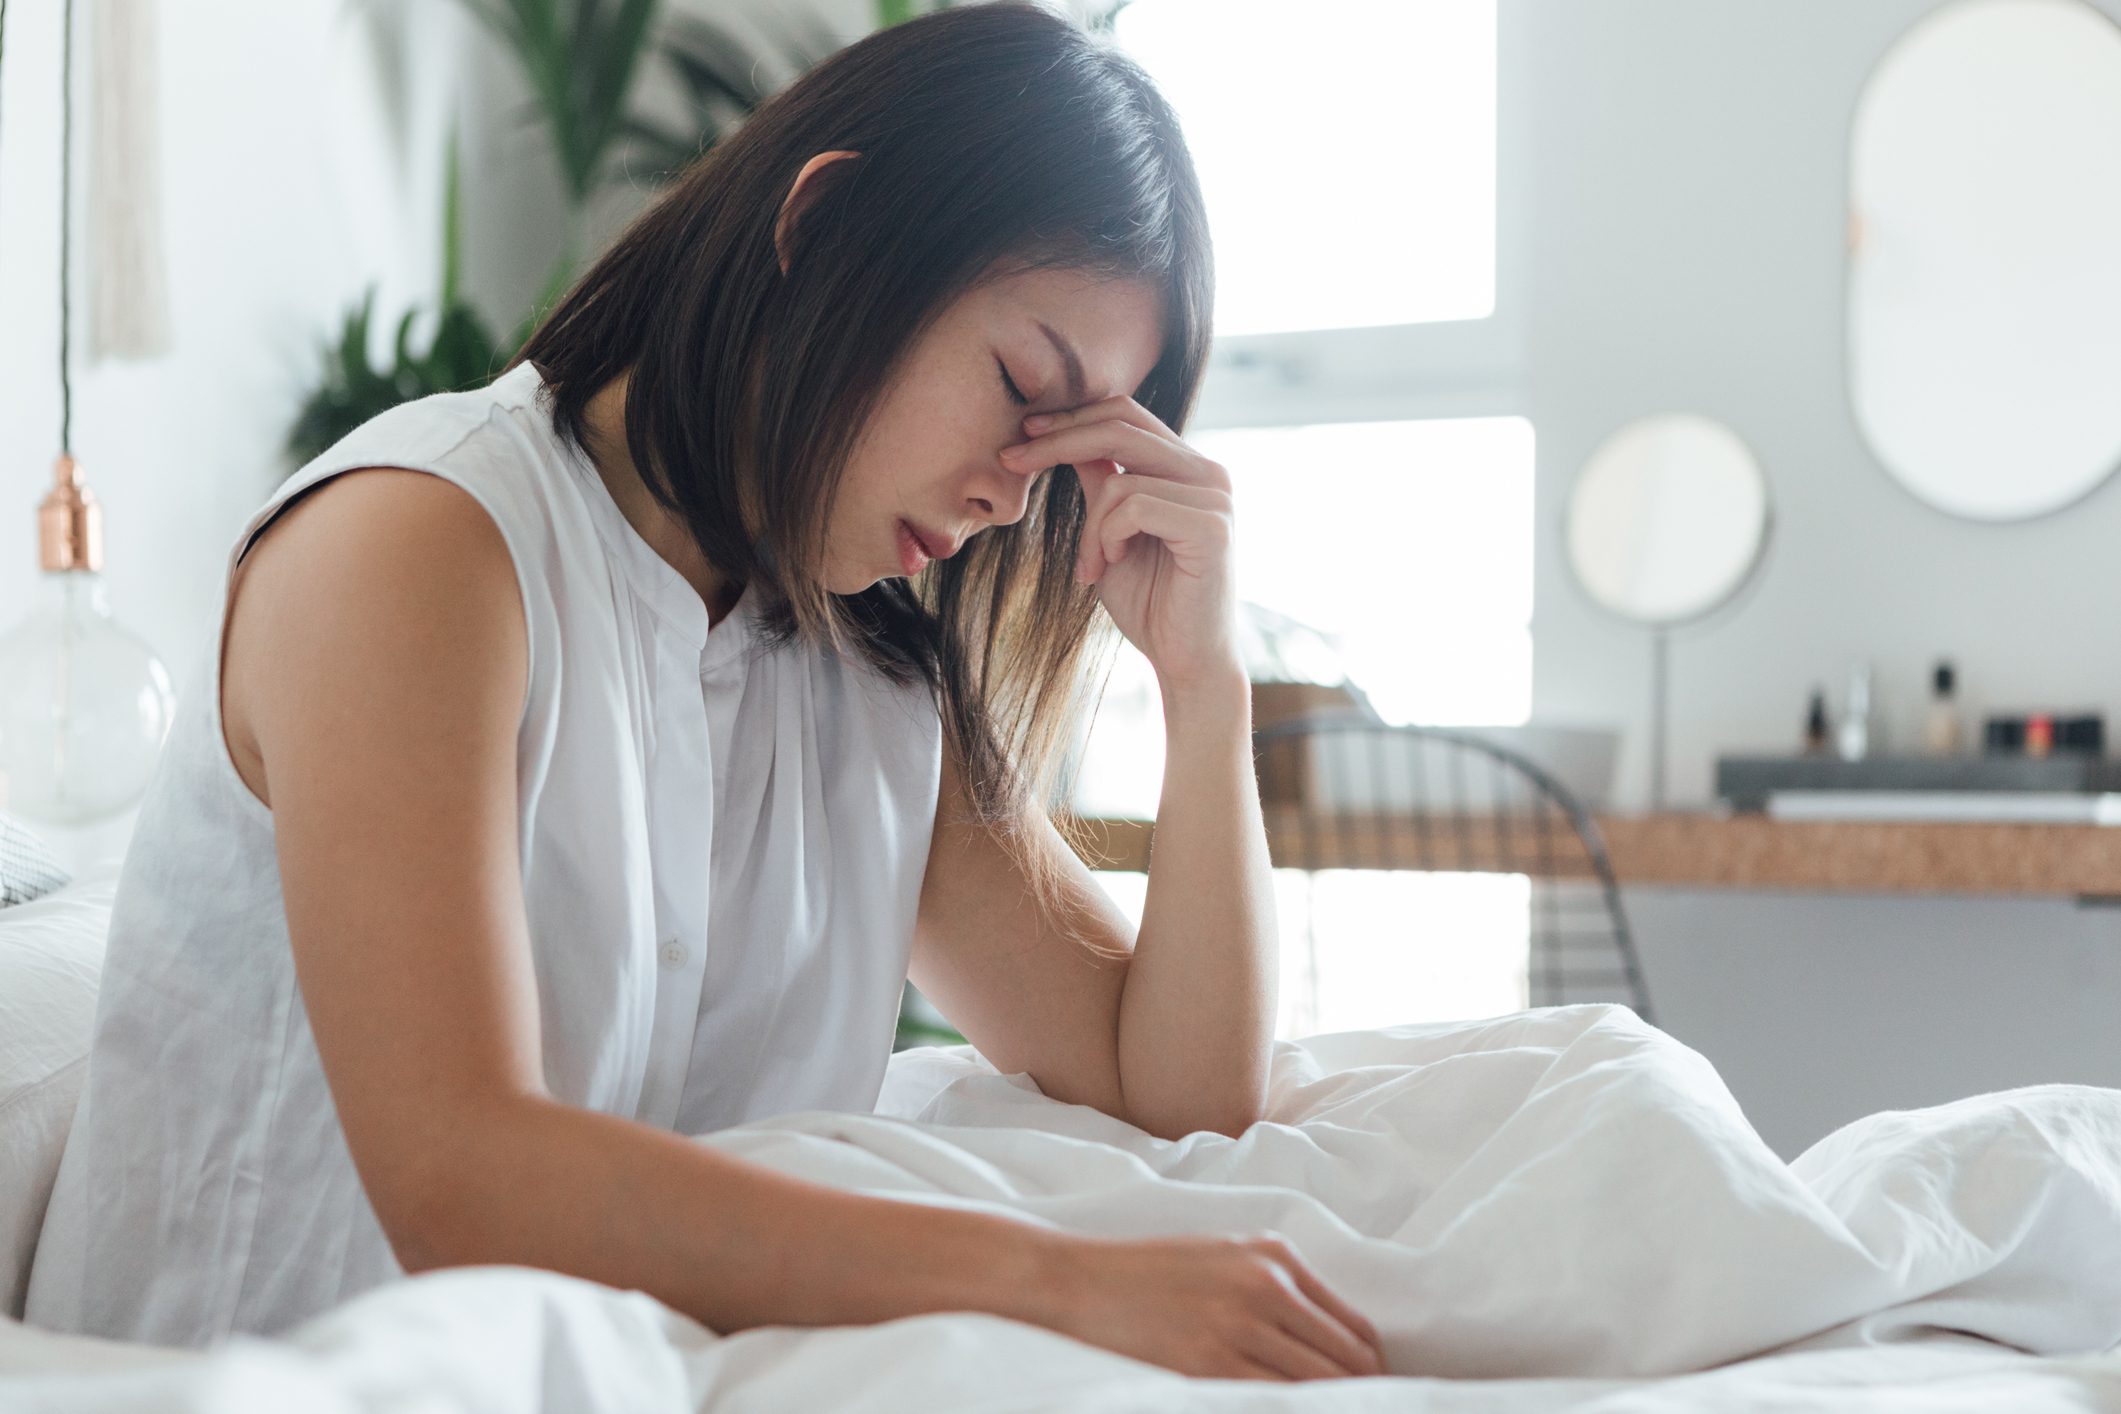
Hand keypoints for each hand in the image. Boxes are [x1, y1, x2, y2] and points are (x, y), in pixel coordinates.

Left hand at [1001, 399, 1239, 693]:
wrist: (1184, 660)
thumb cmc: (1149, 602)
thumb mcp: (1109, 532)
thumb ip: (1100, 484)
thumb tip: (1062, 435)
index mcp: (1187, 468)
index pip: (1126, 415)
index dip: (1071, 417)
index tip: (1024, 434)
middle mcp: (1208, 473)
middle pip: (1121, 425)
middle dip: (1058, 440)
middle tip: (1011, 460)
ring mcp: (1215, 497)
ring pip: (1122, 477)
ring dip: (1090, 527)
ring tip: (1093, 566)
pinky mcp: (1212, 527)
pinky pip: (1135, 507)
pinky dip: (1108, 537)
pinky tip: (1112, 566)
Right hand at [1028, 1229, 1387, 1381]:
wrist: (1077, 1280)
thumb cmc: (1148, 1272)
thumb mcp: (1222, 1256)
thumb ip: (1277, 1288)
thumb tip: (1330, 1345)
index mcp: (1274, 1257)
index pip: (1355, 1328)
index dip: (1374, 1372)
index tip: (1375, 1395)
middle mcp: (1265, 1287)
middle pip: (1346, 1363)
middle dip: (1362, 1397)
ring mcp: (1238, 1326)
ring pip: (1317, 1386)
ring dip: (1329, 1406)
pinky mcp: (1209, 1363)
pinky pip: (1273, 1400)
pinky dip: (1289, 1410)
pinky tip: (1286, 1413)